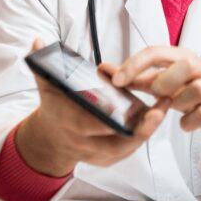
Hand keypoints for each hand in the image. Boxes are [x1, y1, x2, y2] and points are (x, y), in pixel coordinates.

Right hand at [16, 39, 170, 176]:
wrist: (49, 140)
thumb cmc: (54, 108)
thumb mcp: (46, 87)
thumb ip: (44, 66)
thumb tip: (37, 41)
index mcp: (70, 125)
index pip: (89, 126)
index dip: (105, 120)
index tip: (121, 108)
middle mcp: (85, 144)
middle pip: (115, 143)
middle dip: (138, 130)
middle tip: (157, 111)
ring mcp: (98, 154)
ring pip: (127, 148)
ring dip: (147, 131)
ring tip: (163, 109)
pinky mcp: (109, 158)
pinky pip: (129, 149)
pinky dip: (144, 135)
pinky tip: (158, 116)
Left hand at [112, 46, 200, 150]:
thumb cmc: (190, 90)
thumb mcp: (165, 80)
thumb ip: (137, 76)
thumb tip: (105, 70)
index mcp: (181, 56)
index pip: (154, 52)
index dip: (133, 65)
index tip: (116, 80)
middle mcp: (197, 67)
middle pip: (178, 69)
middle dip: (163, 85)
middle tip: (160, 94)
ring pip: (189, 93)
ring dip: (178, 104)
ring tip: (179, 106)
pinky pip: (197, 115)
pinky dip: (187, 122)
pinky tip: (188, 120)